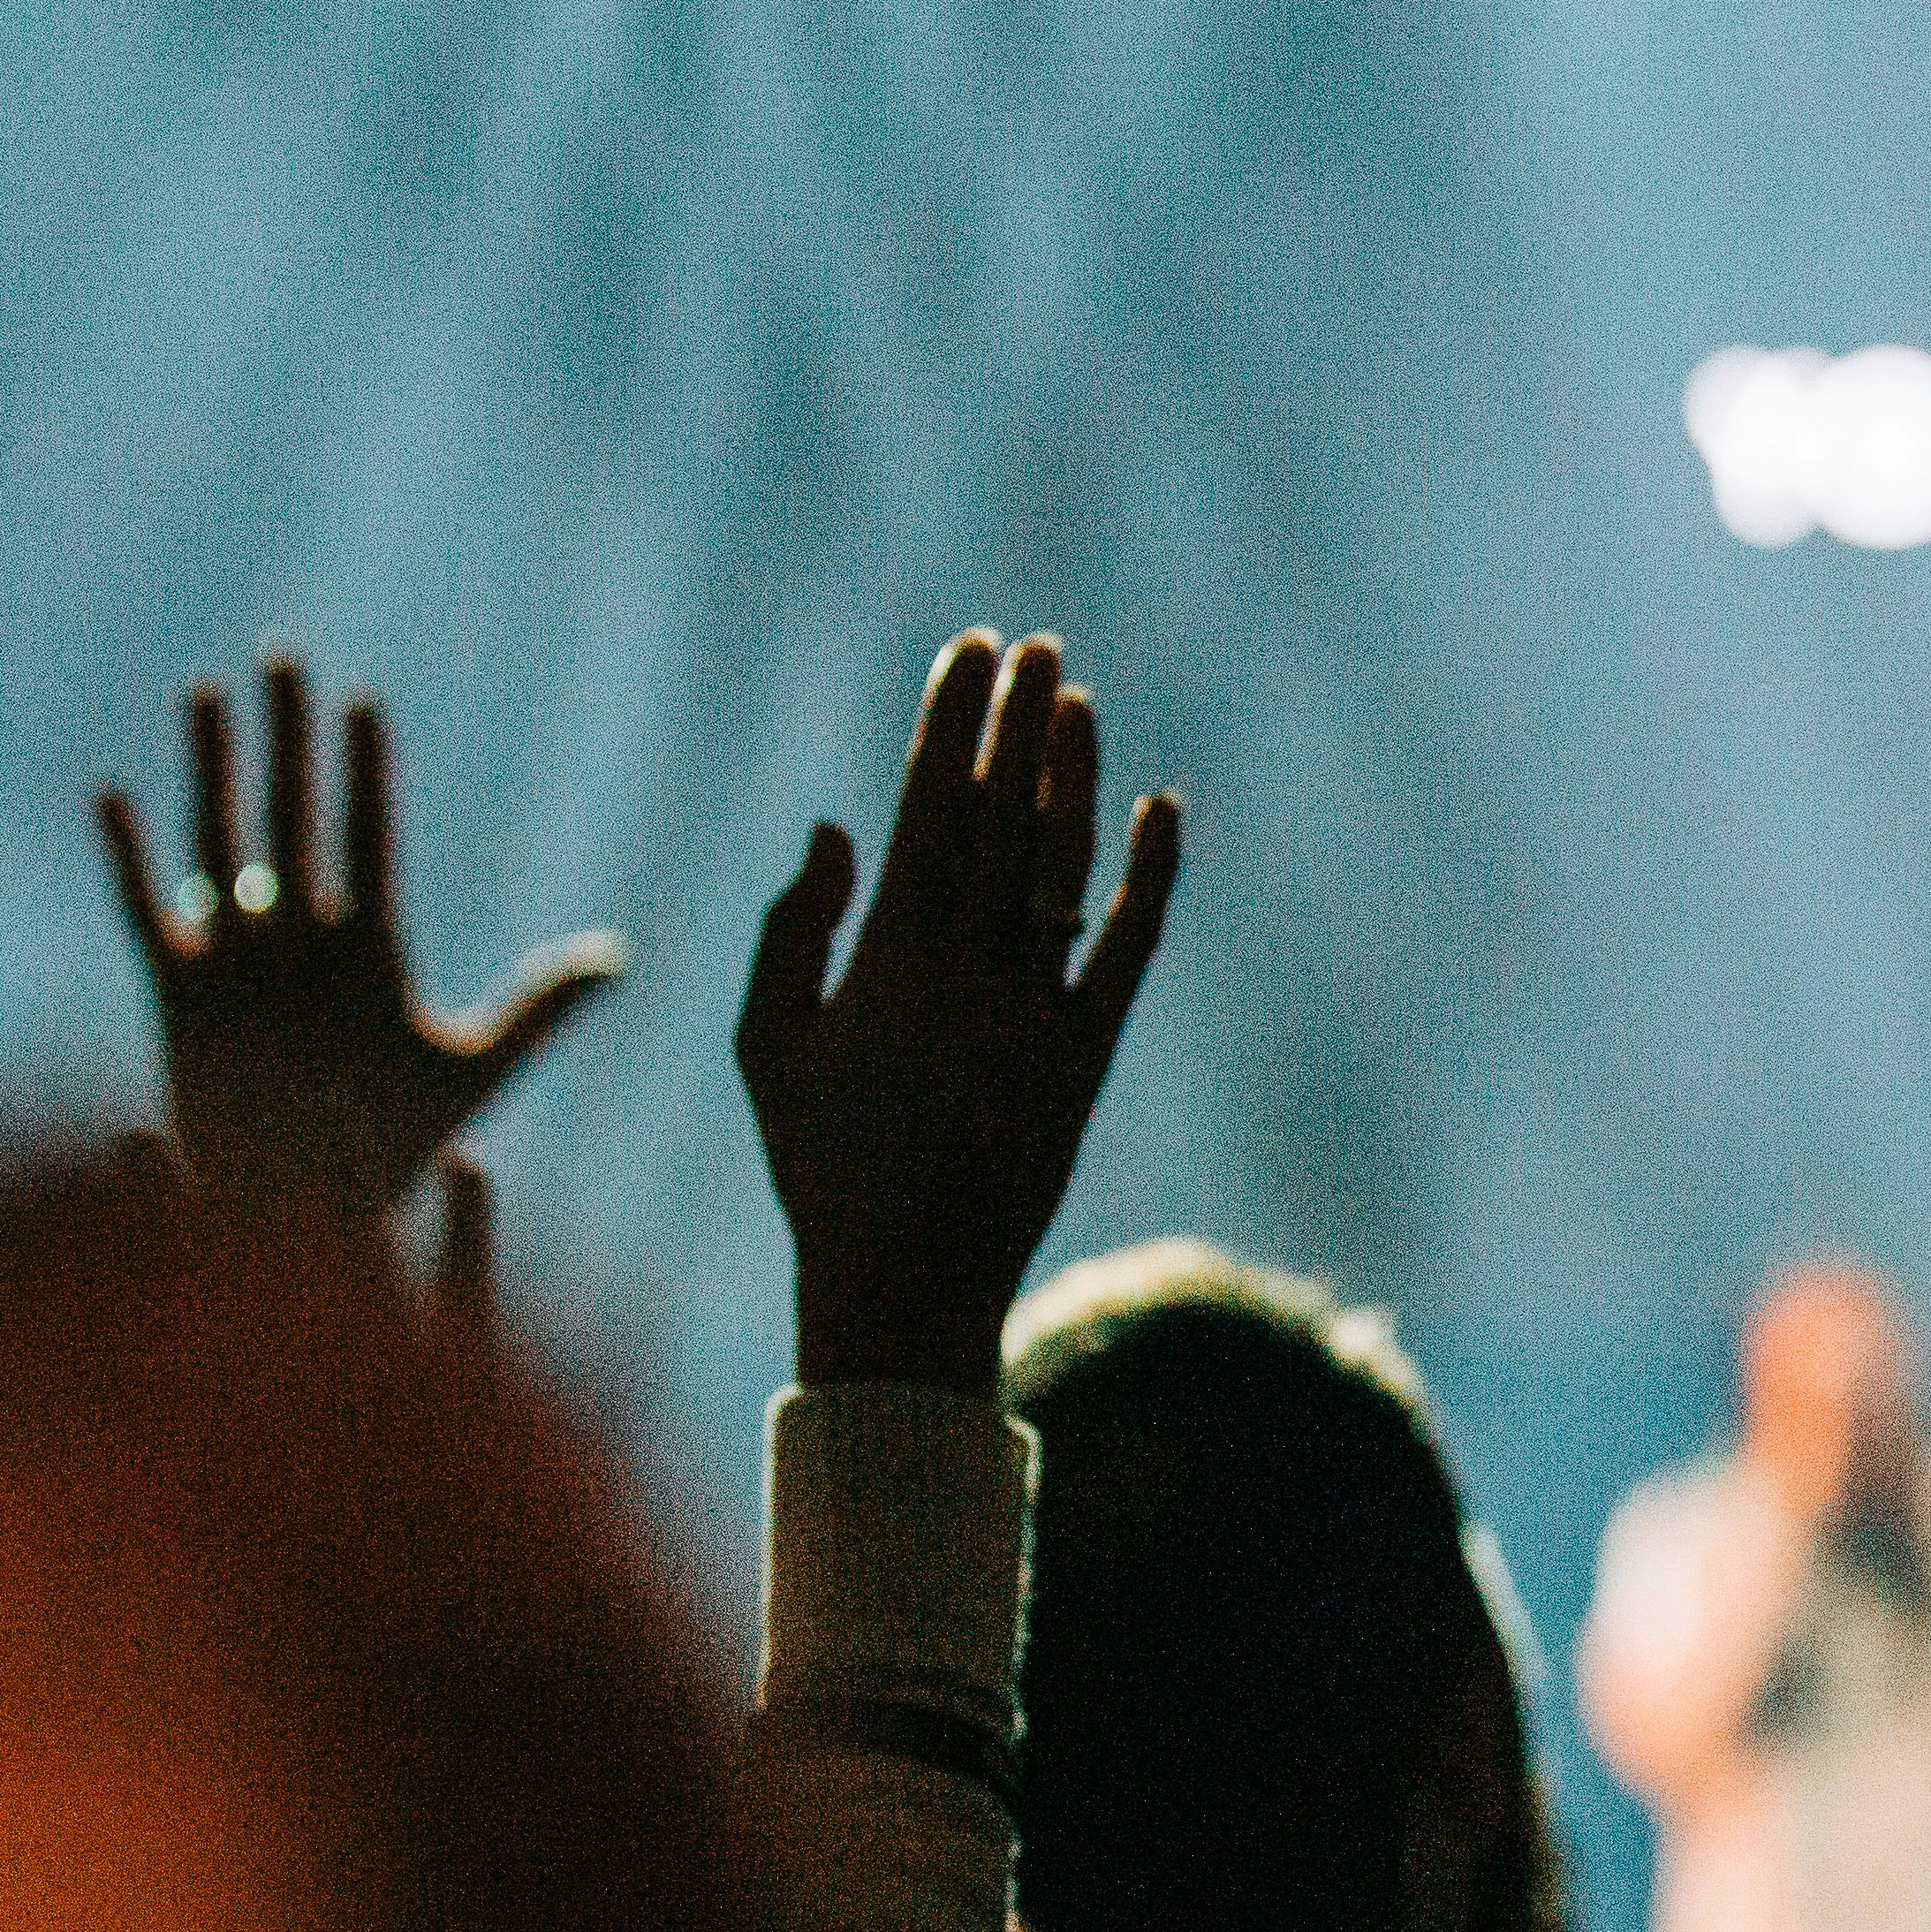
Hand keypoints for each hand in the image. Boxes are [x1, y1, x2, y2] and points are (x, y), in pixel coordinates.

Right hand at [97, 663, 624, 1218]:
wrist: (310, 1208)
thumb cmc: (393, 1147)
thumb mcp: (473, 1070)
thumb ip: (541, 1007)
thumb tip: (620, 954)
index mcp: (370, 945)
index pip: (369, 833)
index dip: (365, 768)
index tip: (365, 702)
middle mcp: (300, 937)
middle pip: (293, 812)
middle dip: (287, 736)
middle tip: (283, 655)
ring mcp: (236, 959)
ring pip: (220, 840)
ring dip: (214, 767)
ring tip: (208, 693)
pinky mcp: (178, 996)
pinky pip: (145, 911)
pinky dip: (129, 859)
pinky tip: (112, 795)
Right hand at [736, 631, 1179, 1393]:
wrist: (907, 1284)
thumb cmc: (822, 1164)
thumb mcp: (769, 1047)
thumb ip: (793, 931)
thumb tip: (837, 827)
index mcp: (886, 958)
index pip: (928, 804)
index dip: (953, 720)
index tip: (971, 652)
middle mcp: (968, 970)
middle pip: (1003, 816)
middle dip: (1018, 723)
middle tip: (1037, 647)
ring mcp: (1035, 1010)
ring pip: (1064, 866)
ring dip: (1075, 778)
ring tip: (1079, 703)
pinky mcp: (1088, 1053)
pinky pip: (1129, 947)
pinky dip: (1150, 876)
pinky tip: (1161, 808)